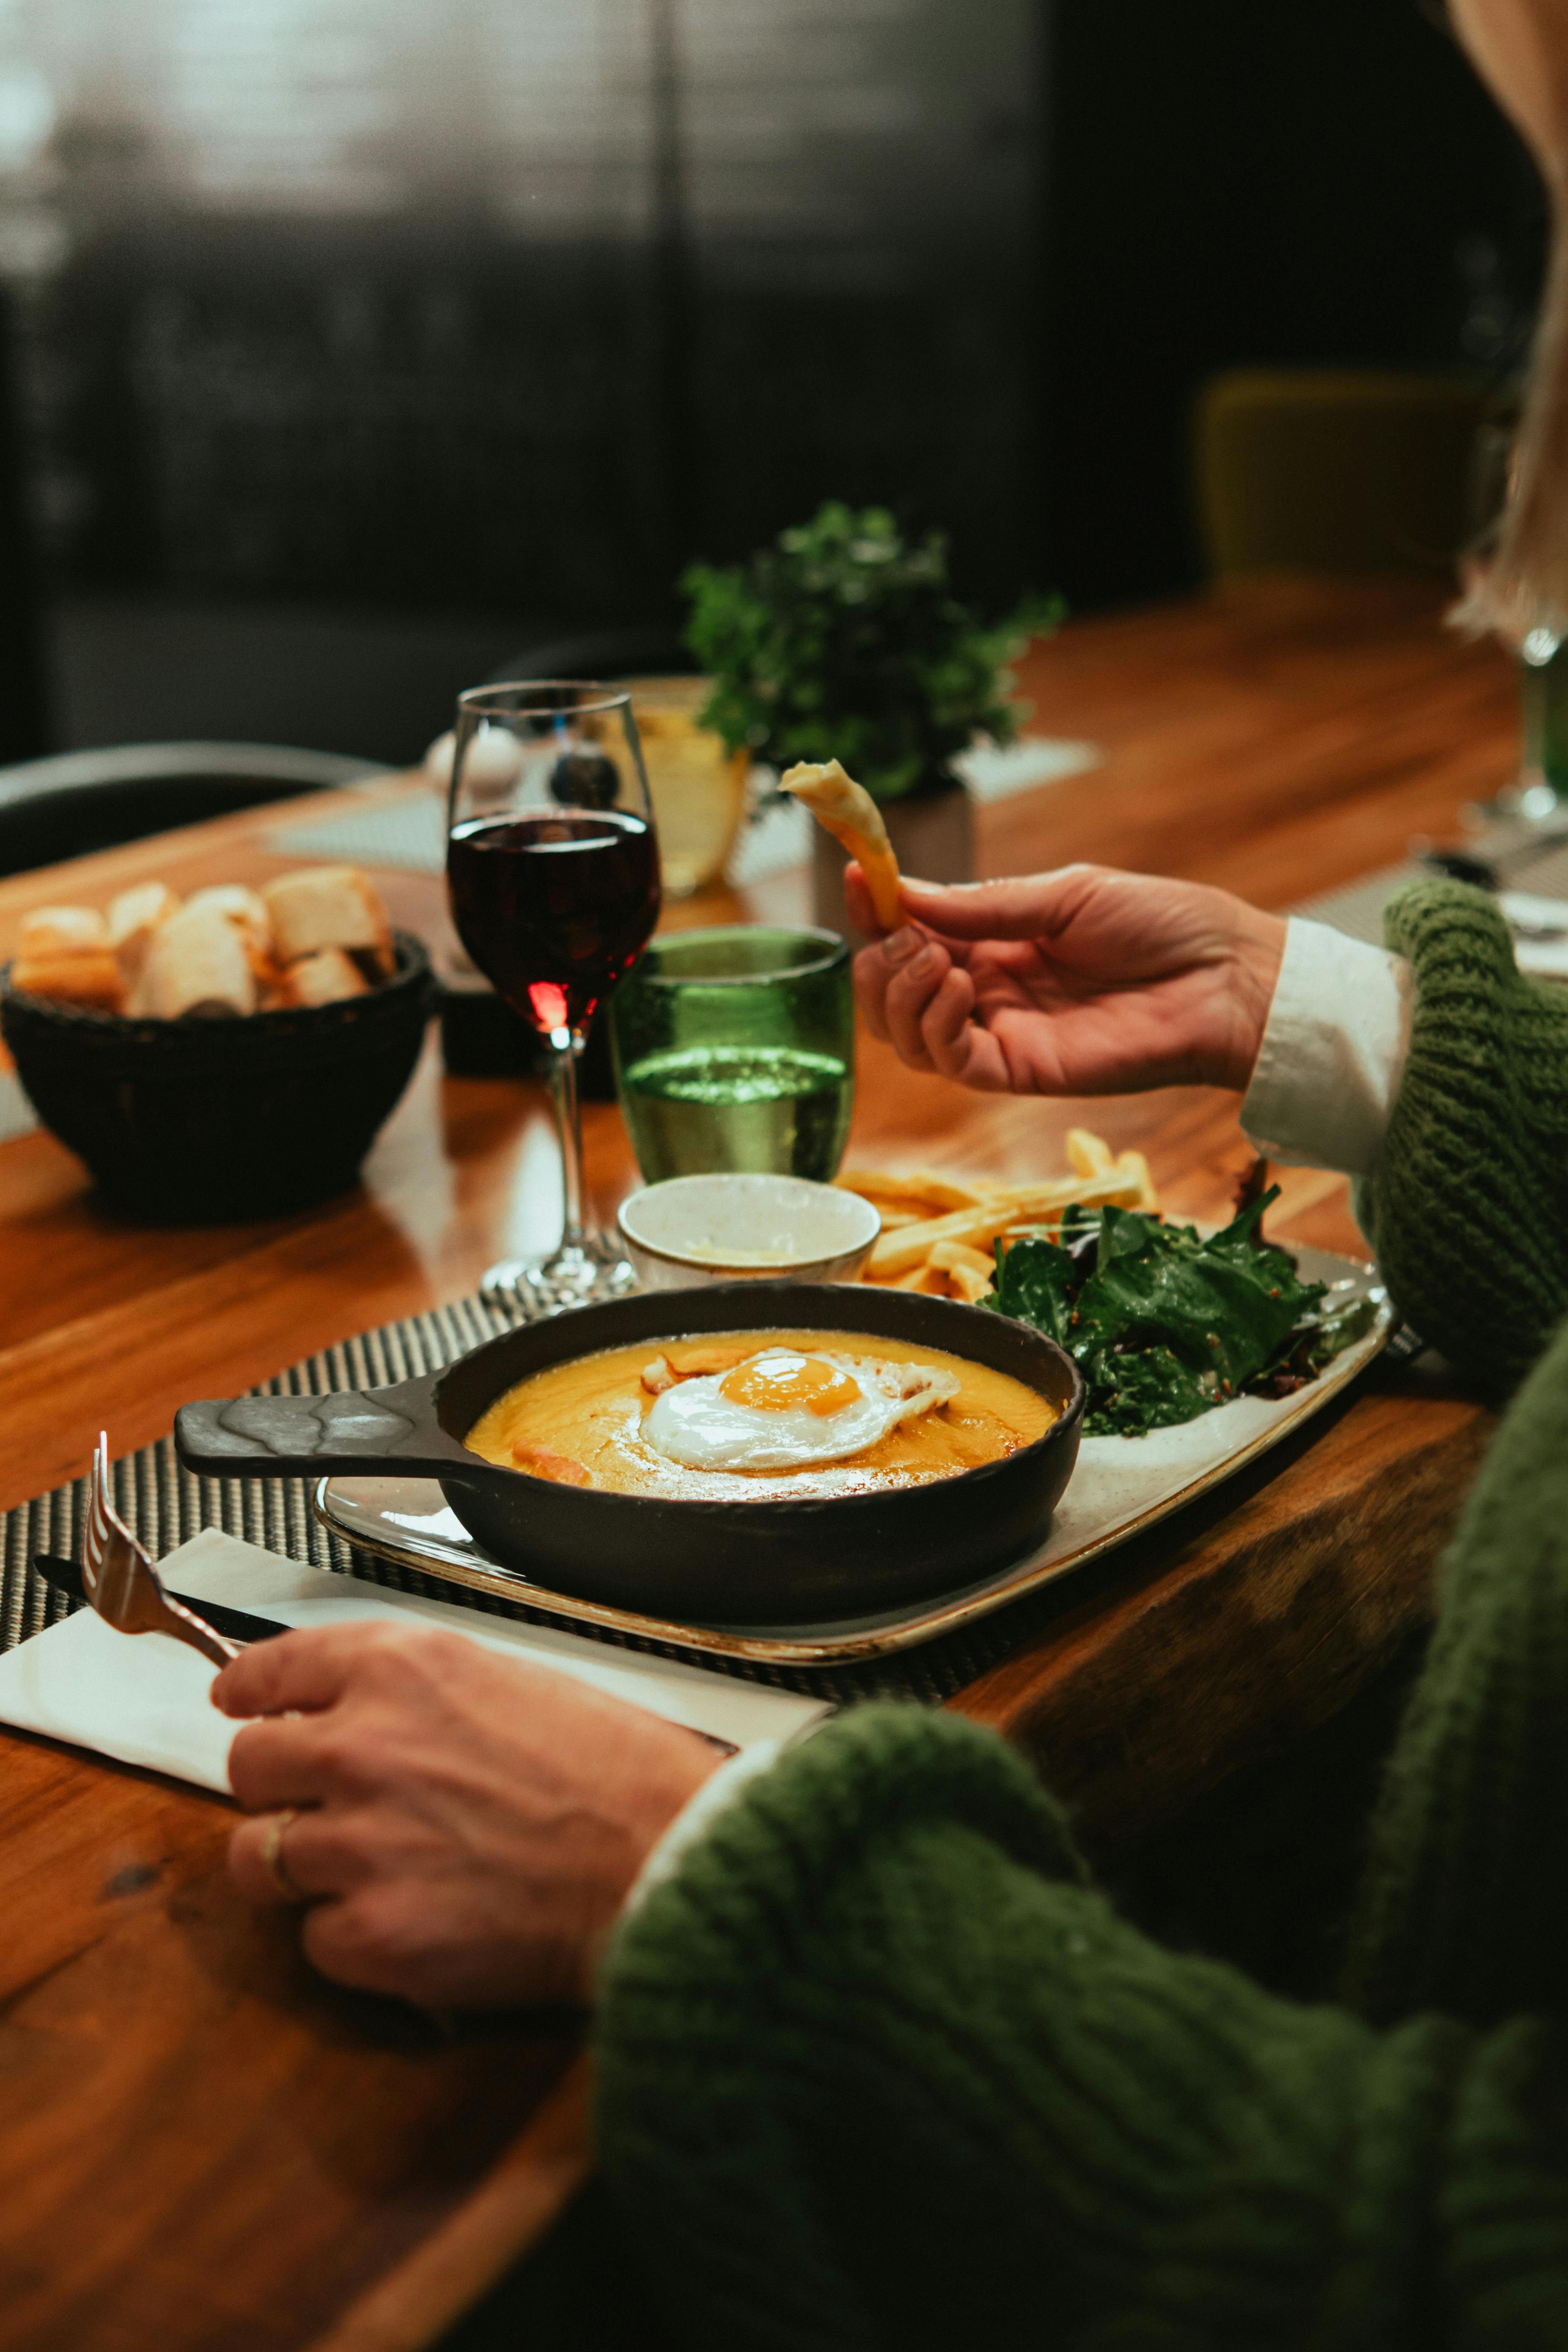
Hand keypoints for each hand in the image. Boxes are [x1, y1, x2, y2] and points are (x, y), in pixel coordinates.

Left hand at [214, 1624, 718, 2008]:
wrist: (666, 1859)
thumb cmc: (616, 1774)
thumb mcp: (511, 1681)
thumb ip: (417, 1696)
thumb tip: (353, 1717)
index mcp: (402, 1668)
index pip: (271, 1670)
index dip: (249, 1694)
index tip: (240, 1706)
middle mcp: (362, 1746)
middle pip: (246, 1766)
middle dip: (279, 1789)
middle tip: (325, 1807)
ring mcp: (358, 1843)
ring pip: (257, 1858)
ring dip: (304, 1869)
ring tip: (372, 1875)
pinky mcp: (372, 1933)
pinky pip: (314, 1941)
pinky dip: (354, 1941)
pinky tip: (416, 1924)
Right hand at [845, 861, 1283, 1096]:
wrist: (1229, 979)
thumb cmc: (1165, 926)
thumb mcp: (1065, 894)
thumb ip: (984, 906)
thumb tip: (905, 894)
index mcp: (996, 944)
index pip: (911, 935)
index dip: (877, 911)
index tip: (858, 877)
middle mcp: (989, 994)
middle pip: (893, 994)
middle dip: (879, 960)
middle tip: (903, 932)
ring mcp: (1002, 1036)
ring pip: (907, 1037)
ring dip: (901, 993)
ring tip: (935, 959)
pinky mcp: (1022, 1073)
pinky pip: (952, 1063)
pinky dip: (938, 1026)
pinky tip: (961, 987)